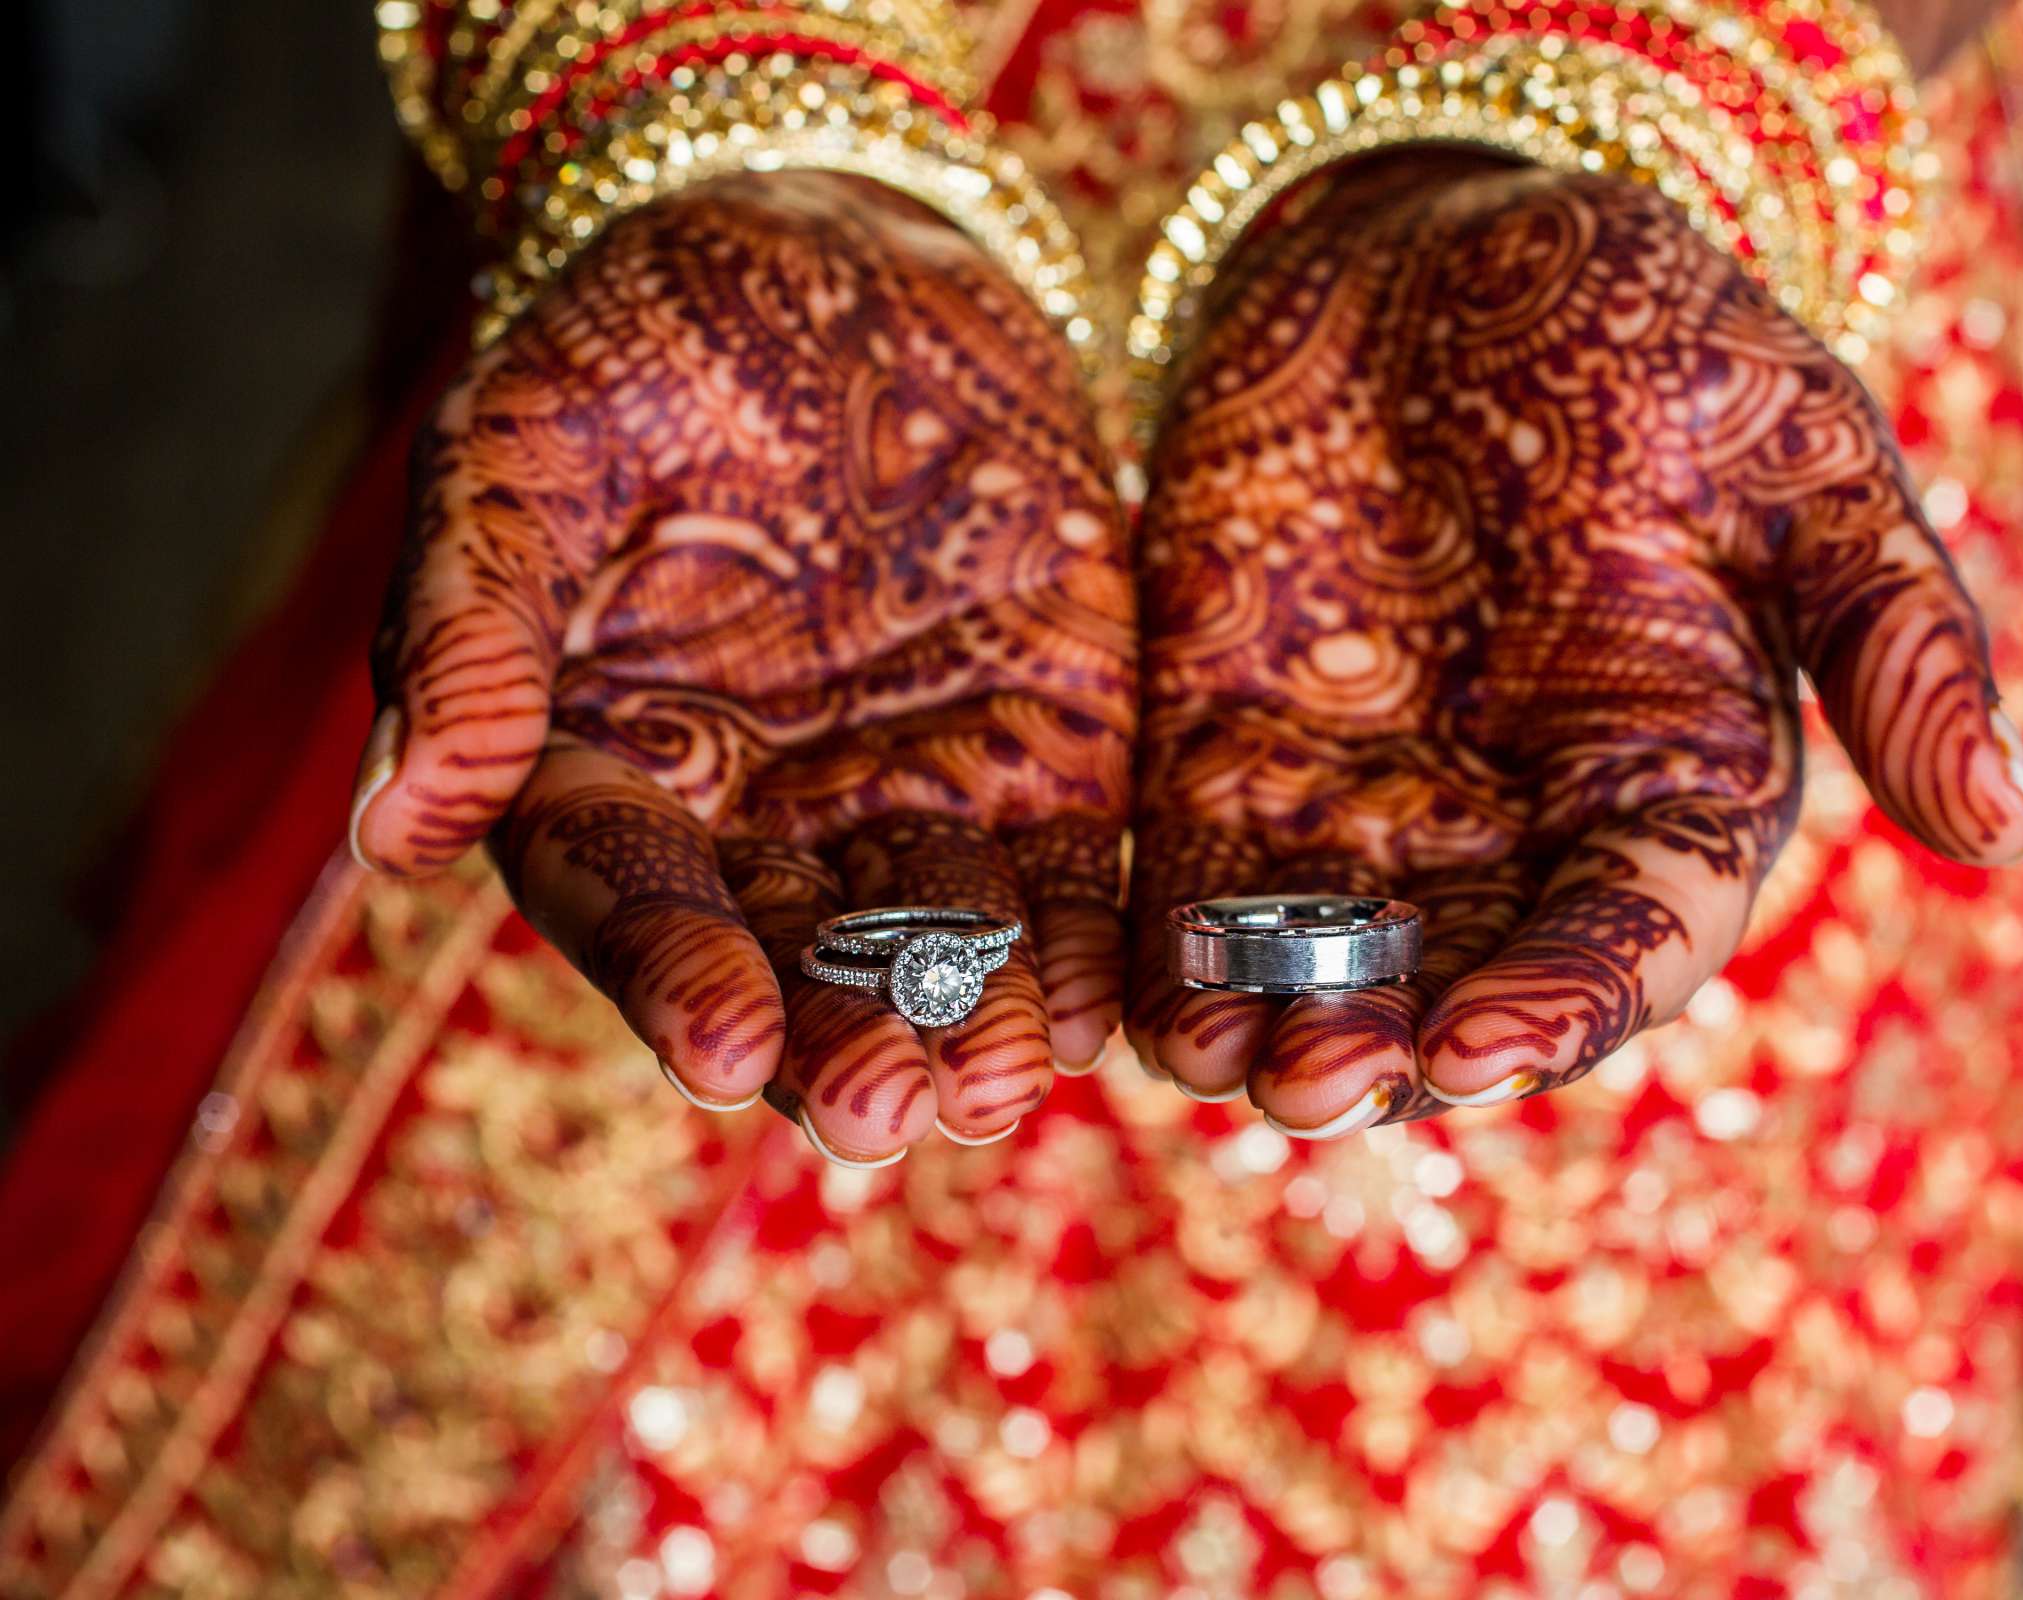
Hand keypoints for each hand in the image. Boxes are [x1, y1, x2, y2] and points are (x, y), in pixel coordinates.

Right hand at [350, 172, 1133, 1161]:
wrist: (847, 251)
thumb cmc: (650, 341)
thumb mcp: (529, 446)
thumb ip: (474, 627)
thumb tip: (396, 832)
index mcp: (613, 767)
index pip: (635, 900)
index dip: (675, 977)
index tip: (721, 1051)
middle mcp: (764, 817)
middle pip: (799, 963)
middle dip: (841, 1041)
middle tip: (886, 1111)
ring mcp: (913, 791)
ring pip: (946, 941)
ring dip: (978, 1016)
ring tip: (1003, 1077)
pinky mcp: (1051, 753)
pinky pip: (1078, 869)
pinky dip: (1099, 935)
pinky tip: (1117, 999)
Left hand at [1128, 158, 2022, 1136]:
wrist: (1433, 245)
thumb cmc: (1646, 340)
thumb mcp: (1799, 461)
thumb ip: (1891, 642)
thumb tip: (2007, 827)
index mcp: (1667, 789)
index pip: (1628, 941)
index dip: (1565, 1003)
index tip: (1485, 1046)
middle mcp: (1516, 829)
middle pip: (1460, 987)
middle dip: (1394, 1050)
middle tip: (1323, 1081)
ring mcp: (1368, 802)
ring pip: (1321, 966)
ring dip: (1266, 1028)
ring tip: (1211, 1058)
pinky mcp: (1231, 759)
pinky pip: (1198, 886)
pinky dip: (1166, 950)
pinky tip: (1124, 999)